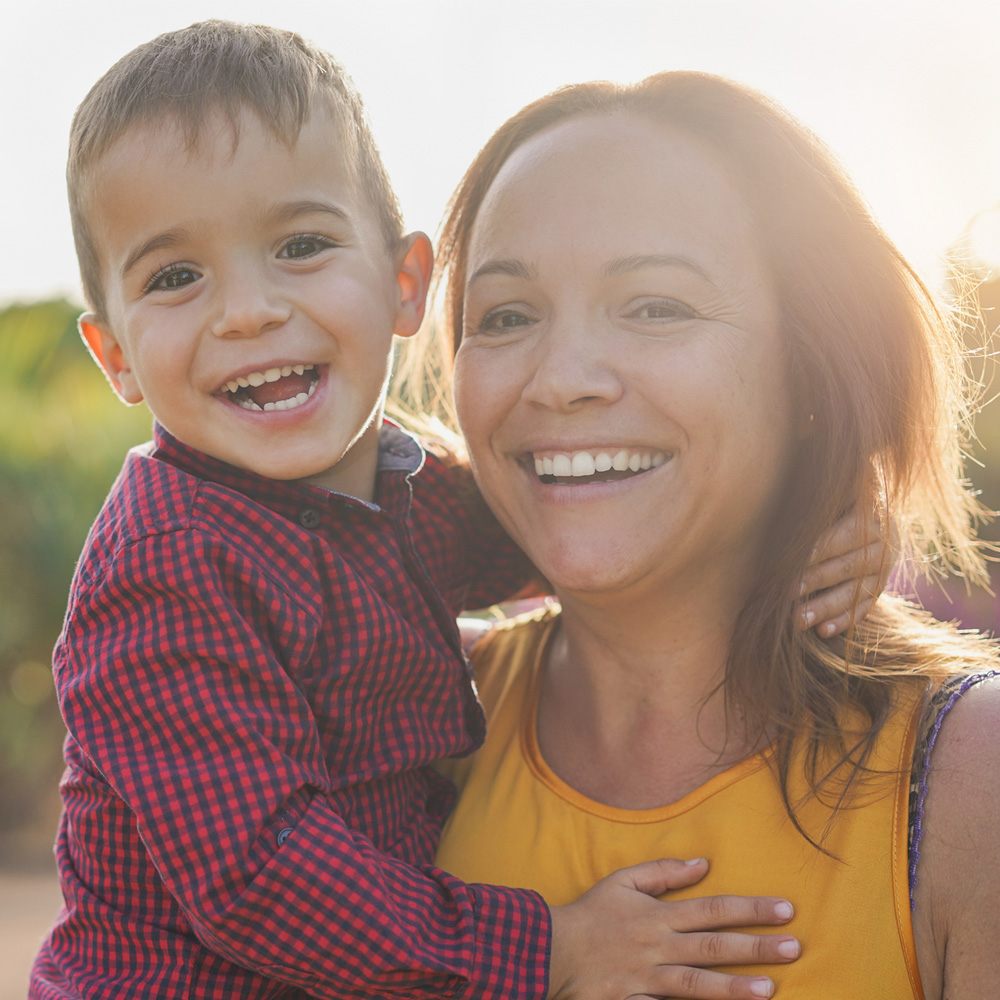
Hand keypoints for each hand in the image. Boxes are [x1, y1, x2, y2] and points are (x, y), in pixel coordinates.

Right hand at [546, 858, 798, 999]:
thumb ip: (663, 871)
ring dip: (731, 987)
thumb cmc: (591, 914)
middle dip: (754, 947)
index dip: (749, 909)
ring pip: (694, 983)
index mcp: (657, 915)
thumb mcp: (623, 881)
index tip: (786, 910)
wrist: (549, 950)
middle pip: (711, 945)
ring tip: (768, 990)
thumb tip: (703, 863)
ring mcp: (645, 978)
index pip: (712, 909)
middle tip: (794, 947)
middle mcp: (656, 945)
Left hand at [797, 506, 894, 637]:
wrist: (874, 516)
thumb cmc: (838, 503)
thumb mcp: (837, 498)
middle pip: (848, 566)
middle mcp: (884, 544)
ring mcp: (884, 570)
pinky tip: (822, 631)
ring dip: (826, 608)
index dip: (821, 546)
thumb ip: (818, 505)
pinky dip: (844, 621)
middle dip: (816, 580)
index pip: (847, 534)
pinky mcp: (880, 589)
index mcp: (873, 516)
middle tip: (786, 593)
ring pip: (856, 592)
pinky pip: (864, 609)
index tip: (794, 558)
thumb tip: (785, 515)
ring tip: (797, 620)